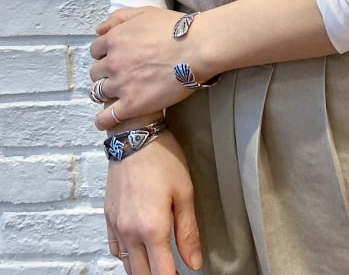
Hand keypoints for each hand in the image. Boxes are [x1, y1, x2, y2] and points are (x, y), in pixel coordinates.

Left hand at [90, 7, 211, 129]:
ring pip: (98, 93)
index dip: (105, 53)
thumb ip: (119, 18)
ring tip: (118, 95)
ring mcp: (120, 85)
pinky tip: (109, 119)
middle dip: (105, 73)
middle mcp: (112, 62)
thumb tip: (99, 29)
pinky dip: (104, 120)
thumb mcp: (146, 12)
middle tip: (120, 75)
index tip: (116, 57)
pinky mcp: (131, 105)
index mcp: (114, 39)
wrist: (197, 48)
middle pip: (95, 73)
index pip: (95, 50)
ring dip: (105, 93)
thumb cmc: (176, 28)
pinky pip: (106, 118)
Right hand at [105, 130, 202, 274]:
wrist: (134, 135)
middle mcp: (129, 232)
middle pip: (141, 274)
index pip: (161, 274)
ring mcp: (116, 225)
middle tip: (172, 270)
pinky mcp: (108, 216)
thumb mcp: (184, 192)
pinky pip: (115, 248)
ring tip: (158, 264)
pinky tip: (138, 250)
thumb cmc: (163, 159)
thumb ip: (188, 232)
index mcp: (151, 228)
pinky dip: (126, 256)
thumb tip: (194, 263)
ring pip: (126, 264)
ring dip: (141, 269)